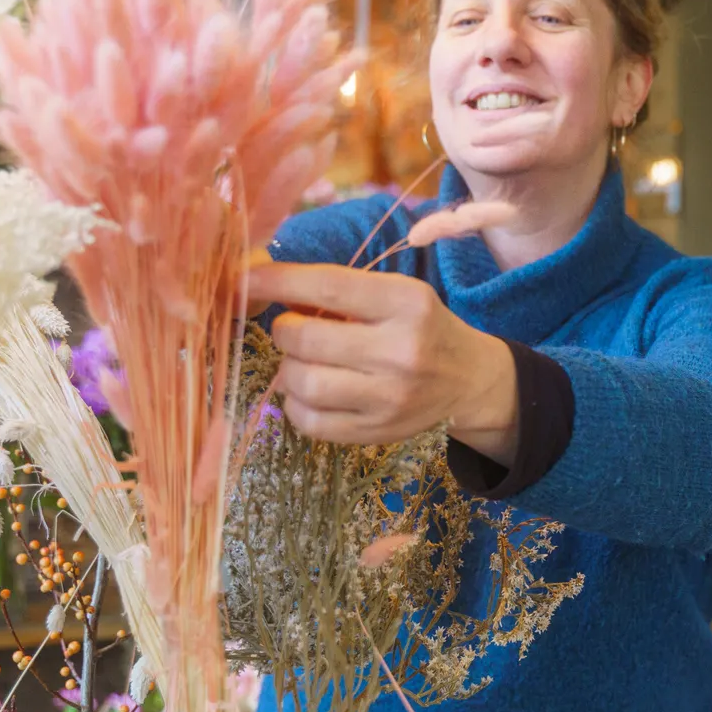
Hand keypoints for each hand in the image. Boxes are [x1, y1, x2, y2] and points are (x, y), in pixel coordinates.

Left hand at [245, 262, 519, 461]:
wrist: (468, 379)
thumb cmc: (420, 327)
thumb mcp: (395, 295)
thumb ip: (339, 291)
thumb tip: (263, 283)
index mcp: (407, 302)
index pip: (327, 286)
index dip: (277, 281)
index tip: (244, 279)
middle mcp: (402, 350)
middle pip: (304, 338)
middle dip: (284, 329)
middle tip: (293, 329)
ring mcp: (389, 397)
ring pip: (302, 382)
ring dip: (289, 368)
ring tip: (306, 361)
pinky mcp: (376, 432)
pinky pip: (309, 421)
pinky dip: (296, 404)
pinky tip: (310, 392)